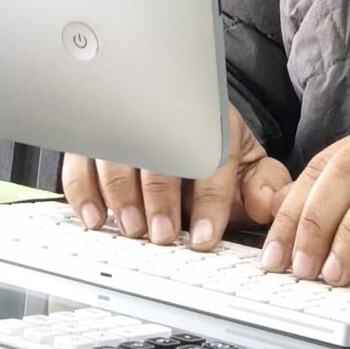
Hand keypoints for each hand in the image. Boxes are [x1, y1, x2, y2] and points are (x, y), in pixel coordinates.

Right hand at [59, 104, 289, 251]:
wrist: (182, 113)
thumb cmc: (214, 149)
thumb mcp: (248, 163)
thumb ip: (265, 185)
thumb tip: (269, 202)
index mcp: (212, 121)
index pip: (213, 156)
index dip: (211, 199)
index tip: (207, 235)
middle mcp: (166, 115)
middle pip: (159, 152)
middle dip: (161, 199)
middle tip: (163, 235)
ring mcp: (126, 122)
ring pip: (116, 154)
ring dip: (122, 196)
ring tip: (133, 229)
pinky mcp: (94, 135)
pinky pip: (80, 161)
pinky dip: (84, 192)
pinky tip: (96, 219)